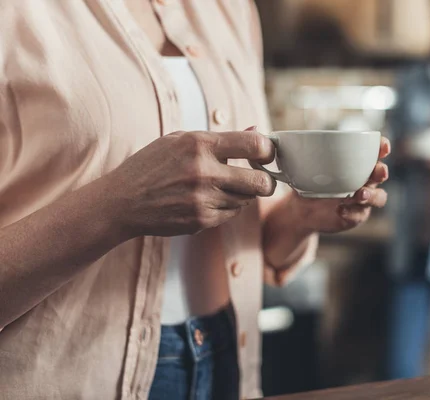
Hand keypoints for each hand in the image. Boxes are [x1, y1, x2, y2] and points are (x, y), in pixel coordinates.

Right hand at [107, 128, 275, 237]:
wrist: (122, 201)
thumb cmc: (151, 166)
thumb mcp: (179, 140)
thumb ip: (221, 137)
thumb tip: (257, 132)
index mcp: (200, 143)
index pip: (255, 145)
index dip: (268, 151)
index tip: (266, 154)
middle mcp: (204, 171)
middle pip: (261, 183)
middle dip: (266, 181)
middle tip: (261, 179)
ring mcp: (203, 199)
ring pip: (247, 200)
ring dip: (242, 194)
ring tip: (221, 187)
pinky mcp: (201, 220)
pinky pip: (231, 214)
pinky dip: (226, 208)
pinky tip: (207, 200)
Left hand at [292, 137, 390, 233]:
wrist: (302, 209)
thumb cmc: (307, 180)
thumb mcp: (303, 165)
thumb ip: (298, 154)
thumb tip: (275, 139)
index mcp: (357, 162)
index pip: (376, 152)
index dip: (382, 148)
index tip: (383, 145)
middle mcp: (365, 179)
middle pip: (381, 174)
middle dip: (381, 171)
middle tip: (378, 171)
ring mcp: (362, 199)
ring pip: (378, 197)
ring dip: (371, 195)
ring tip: (359, 194)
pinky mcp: (356, 216)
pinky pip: (360, 214)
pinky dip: (352, 212)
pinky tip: (340, 209)